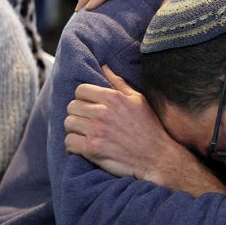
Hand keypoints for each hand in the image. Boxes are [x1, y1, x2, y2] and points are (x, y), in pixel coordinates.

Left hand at [64, 66, 220, 192]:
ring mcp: (96, 131)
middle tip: (86, 121)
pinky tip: (82, 146)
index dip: (83, 98)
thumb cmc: (149, 127)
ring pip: (68, 123)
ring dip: (74, 129)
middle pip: (72, 106)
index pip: (81, 90)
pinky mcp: (92, 149)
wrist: (156, 157)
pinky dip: (73, 145)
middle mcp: (103, 113)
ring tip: (84, 133)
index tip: (88, 106)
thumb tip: (104, 67)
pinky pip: (69, 142)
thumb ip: (119, 82)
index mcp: (113, 98)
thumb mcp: (138, 99)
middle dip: (78, 113)